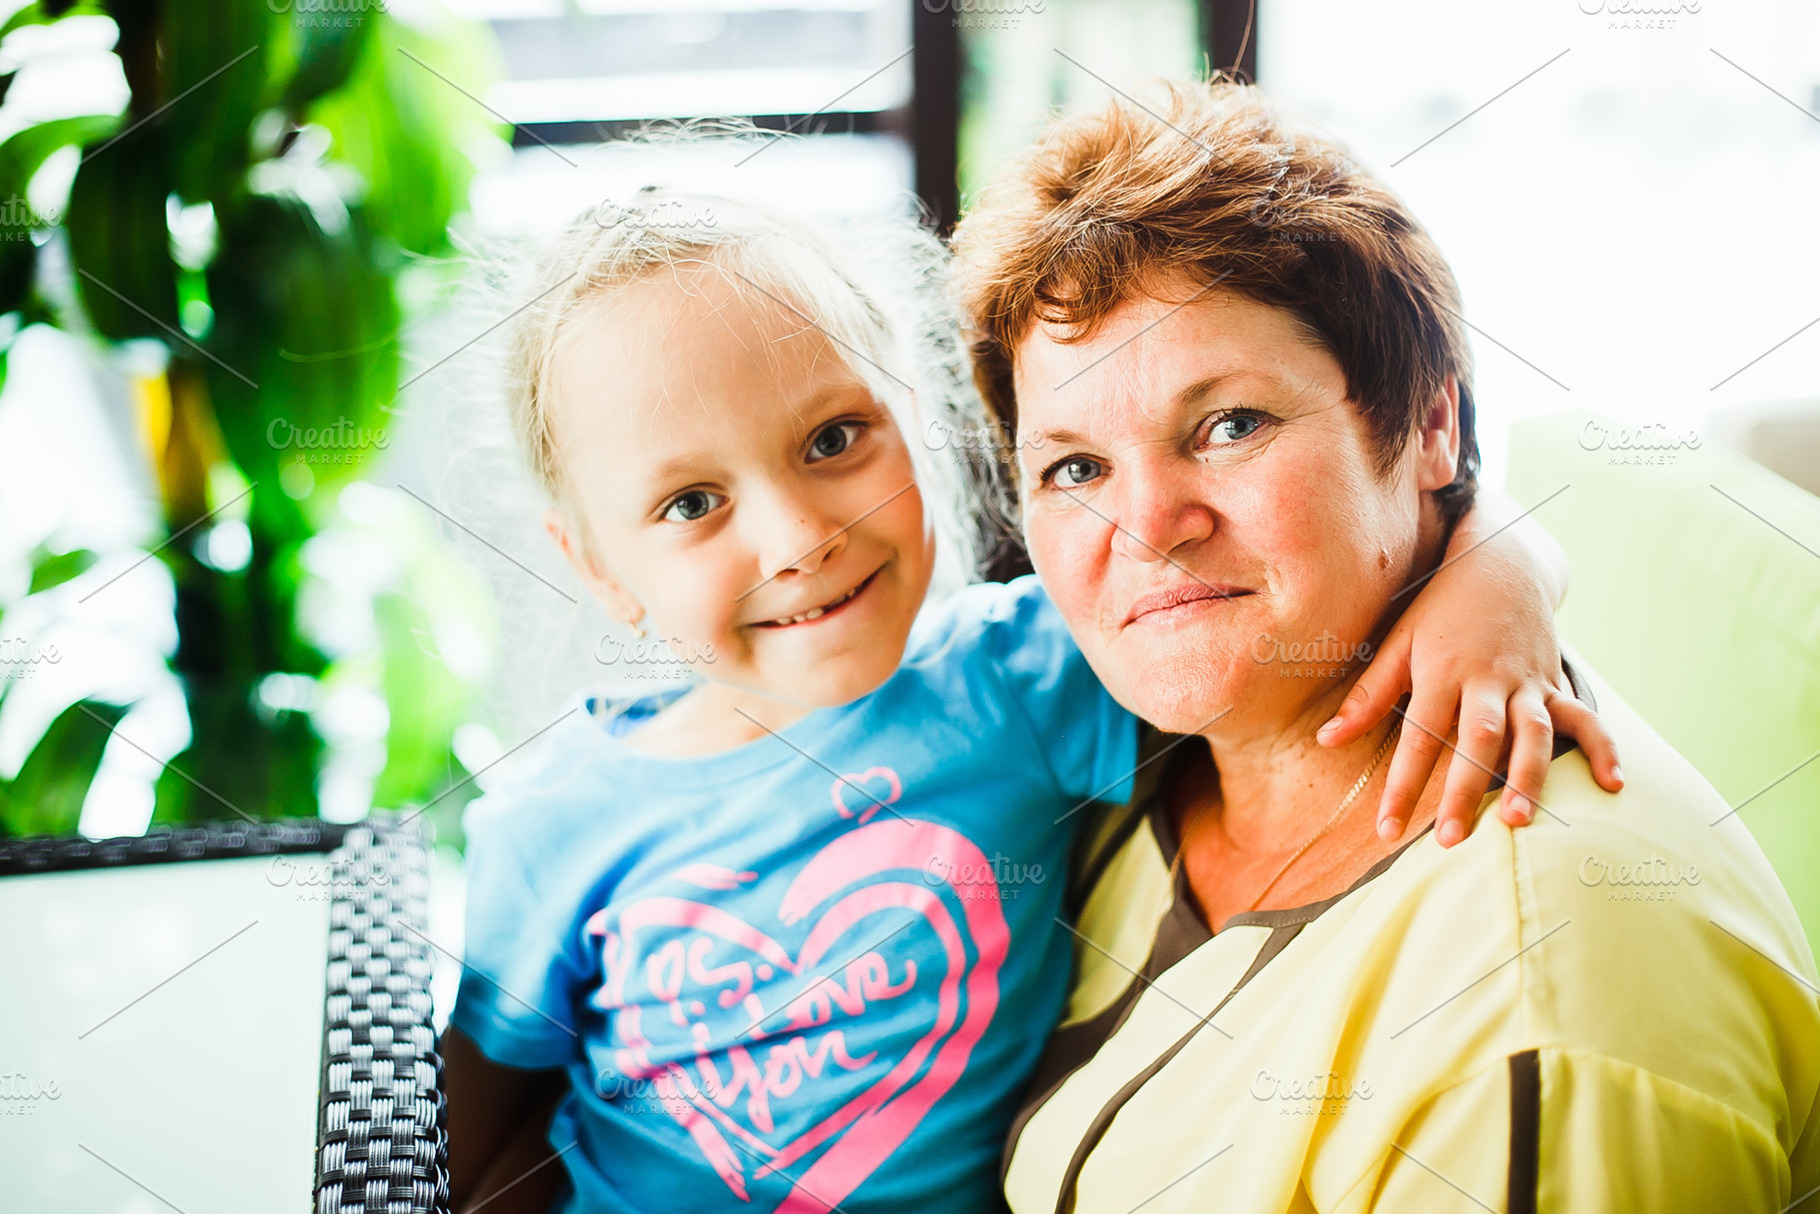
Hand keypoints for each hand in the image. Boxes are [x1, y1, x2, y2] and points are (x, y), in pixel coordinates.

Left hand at [1316, 510, 1623, 847]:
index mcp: (1442, 672)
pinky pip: (1583, 719)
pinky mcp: (1554, 683)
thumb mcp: (1397, 643)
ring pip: (1533, 733)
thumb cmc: (1439, 609)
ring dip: (1527, 777)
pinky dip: (1602, 750)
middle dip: (1464, 790)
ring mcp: (1527, 682)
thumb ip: (1368, 696)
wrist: (1500, 563)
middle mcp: (1487, 680)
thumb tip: (1325, 740)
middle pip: (1477, 740)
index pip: (1417, 738)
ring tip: (1516, 821)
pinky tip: (1613, 785)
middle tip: (1450, 839)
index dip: (1401, 785)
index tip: (1385, 830)